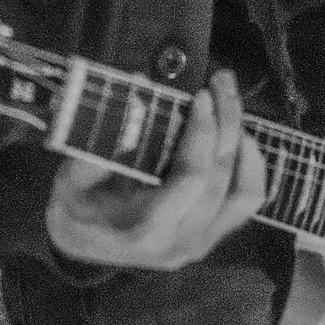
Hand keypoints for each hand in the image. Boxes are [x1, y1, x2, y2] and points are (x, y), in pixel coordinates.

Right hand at [44, 68, 265, 269]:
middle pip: (220, 179)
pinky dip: (252, 166)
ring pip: (244, 191)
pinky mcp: (211, 236)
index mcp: (143, 230)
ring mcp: (199, 244)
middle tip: (221, 81)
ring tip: (230, 102)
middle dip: (226, 122)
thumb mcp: (72, 177)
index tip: (200, 96)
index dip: (202, 135)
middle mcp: (178, 243)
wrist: (81, 244)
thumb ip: (106, 141)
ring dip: (243, 140)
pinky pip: (247, 202)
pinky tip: (240, 135)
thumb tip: (141, 87)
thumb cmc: (76, 206)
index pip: (190, 180)